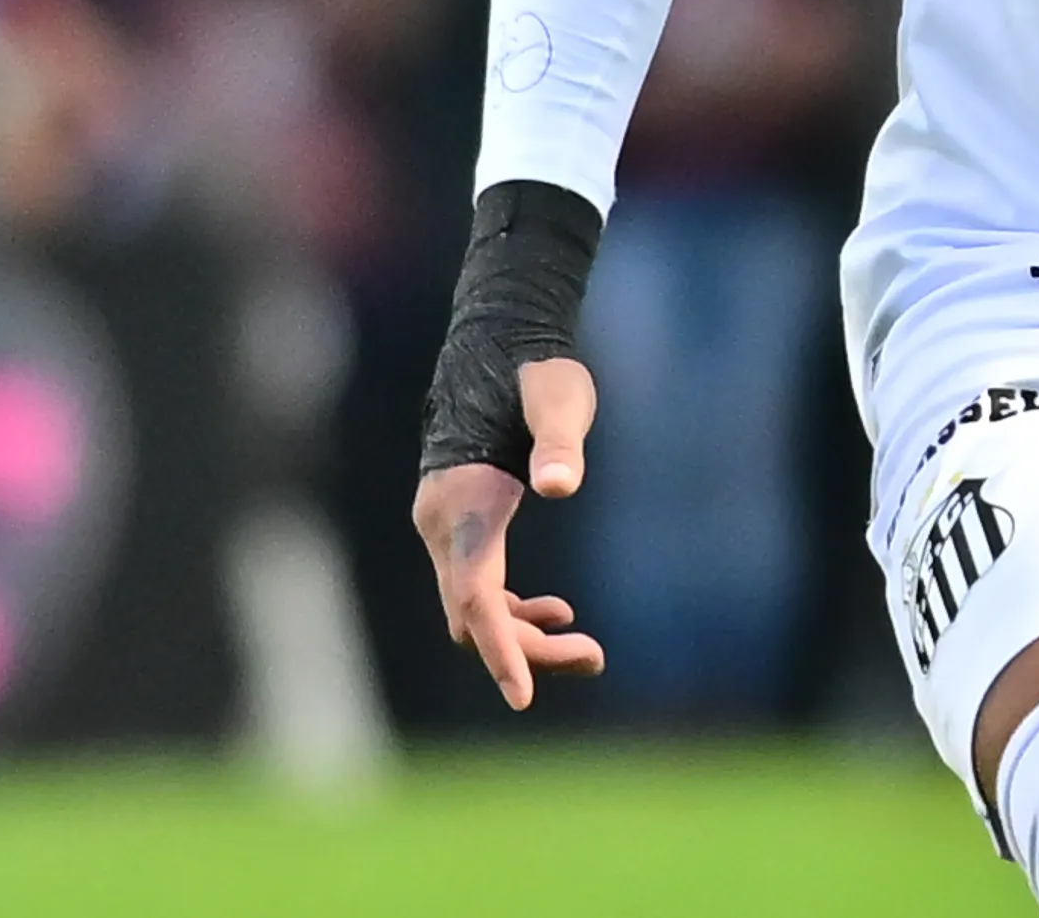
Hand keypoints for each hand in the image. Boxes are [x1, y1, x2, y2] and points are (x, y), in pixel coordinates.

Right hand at [409, 356, 603, 708]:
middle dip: (527, 650)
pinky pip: (477, 589)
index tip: (523, 695)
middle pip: (474, 615)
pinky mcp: (462, 524)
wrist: (501, 344)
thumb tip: (562, 484)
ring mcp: (446, 527)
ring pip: (474, 608)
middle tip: (595, 657)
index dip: (500, 648)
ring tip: (588, 650)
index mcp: (465, 505)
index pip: (475, 596)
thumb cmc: (536, 373)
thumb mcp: (559, 401)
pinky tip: (555, 612)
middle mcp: (443, 525)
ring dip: (523, 635)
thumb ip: (560, 442)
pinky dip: (511, 610)